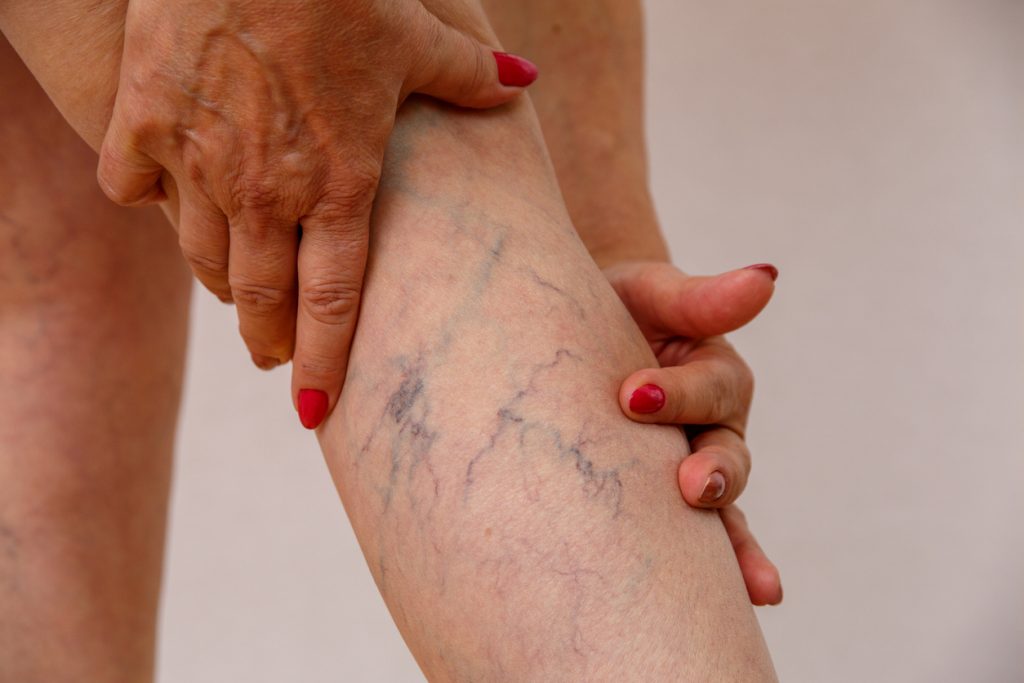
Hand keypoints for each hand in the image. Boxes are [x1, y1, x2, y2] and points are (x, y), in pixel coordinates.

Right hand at [97, 0, 536, 428]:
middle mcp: (267, 190)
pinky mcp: (143, 124)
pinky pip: (132, 190)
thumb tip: (525, 78)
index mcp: (338, 183)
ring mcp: (199, 161)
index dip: (325, 362)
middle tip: (274, 359)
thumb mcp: (413, 34)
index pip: (333, 300)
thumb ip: (468, 73)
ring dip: (222, 287)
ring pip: (202, 257)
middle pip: (262, 298)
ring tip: (237, 299)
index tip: (317, 408)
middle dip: (268, 342)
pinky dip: (148, 204)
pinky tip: (166, 203)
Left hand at [607, 261, 782, 605]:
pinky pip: (701, 540)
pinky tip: (750, 599)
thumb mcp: (652, 292)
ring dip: (730, 542)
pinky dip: (723, 569)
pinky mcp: (667, 500)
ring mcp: (695, 466)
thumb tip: (767, 276)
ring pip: (722, 508)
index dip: (678, 393)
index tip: (632, 393)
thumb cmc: (617, 308)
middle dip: (713, 473)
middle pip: (728, 455)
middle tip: (692, 484)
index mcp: (717, 373)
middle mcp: (715, 426)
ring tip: (742, 581)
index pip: (710, 386)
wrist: (578, 331)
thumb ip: (702, 298)